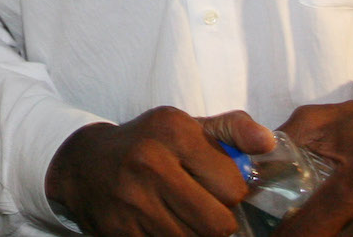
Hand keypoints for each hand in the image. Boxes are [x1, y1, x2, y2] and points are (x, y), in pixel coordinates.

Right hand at [46, 107, 273, 235]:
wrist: (83, 165)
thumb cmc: (146, 144)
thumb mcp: (184, 126)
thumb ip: (230, 130)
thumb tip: (268, 142)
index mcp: (172, 131)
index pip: (233, 185)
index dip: (235, 193)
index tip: (222, 188)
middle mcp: (150, 164)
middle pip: (218, 223)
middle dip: (221, 222)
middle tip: (208, 210)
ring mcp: (133, 201)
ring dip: (198, 235)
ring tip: (187, 218)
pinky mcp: (122, 232)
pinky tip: (167, 226)